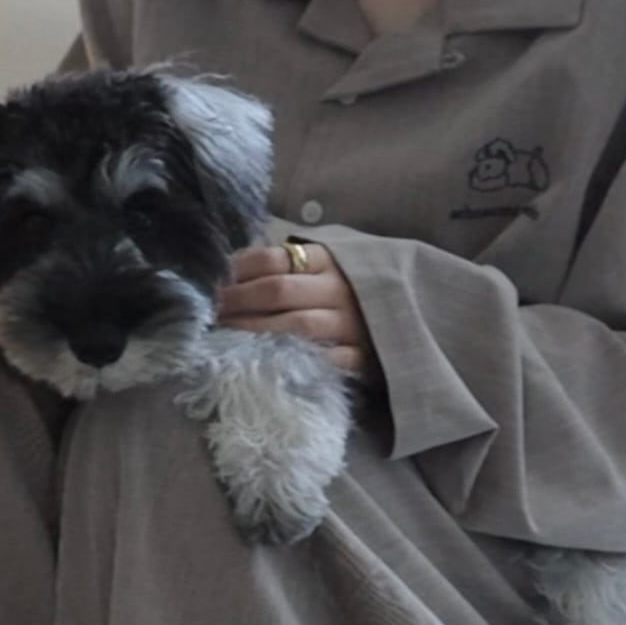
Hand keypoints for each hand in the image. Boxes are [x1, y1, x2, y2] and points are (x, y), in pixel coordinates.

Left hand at [216, 242, 379, 382]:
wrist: (417, 309)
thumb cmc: (353, 288)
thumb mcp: (327, 266)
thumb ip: (289, 266)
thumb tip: (230, 269)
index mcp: (327, 260)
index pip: (273, 258)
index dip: (237, 270)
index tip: (211, 284)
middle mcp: (339, 289)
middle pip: (278, 291)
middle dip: (237, 302)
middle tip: (208, 314)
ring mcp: (352, 324)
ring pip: (296, 327)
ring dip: (255, 333)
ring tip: (226, 339)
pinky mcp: (364, 357)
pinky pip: (327, 361)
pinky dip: (297, 362)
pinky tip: (268, 366)